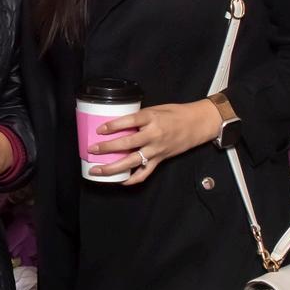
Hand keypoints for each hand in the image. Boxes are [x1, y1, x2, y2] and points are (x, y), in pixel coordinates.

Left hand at [87, 101, 222, 184]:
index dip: (112, 126)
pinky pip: (145, 173)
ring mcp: (157, 150)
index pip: (128, 122)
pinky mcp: (160, 160)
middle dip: (107, 148)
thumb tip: (119, 124)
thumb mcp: (156, 108)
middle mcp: (153, 135)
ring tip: (97, 170)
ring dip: (112, 167)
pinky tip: (120, 181)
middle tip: (91, 150)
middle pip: (127, 143)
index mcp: (151, 118)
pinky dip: (132, 179)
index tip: (99, 130)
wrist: (197, 124)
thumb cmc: (175, 113)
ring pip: (132, 161)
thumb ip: (139, 117)